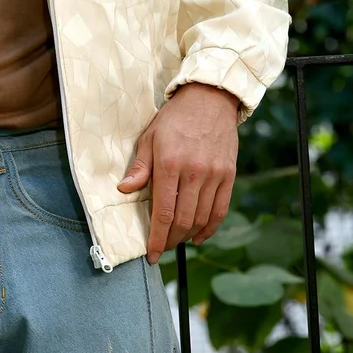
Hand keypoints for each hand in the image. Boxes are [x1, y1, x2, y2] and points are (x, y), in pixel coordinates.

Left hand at [117, 83, 238, 263]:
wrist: (209, 99)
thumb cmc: (174, 119)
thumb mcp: (149, 138)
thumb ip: (139, 168)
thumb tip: (123, 190)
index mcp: (169, 163)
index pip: (163, 211)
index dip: (157, 238)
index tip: (151, 254)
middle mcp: (193, 172)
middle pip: (183, 220)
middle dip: (171, 240)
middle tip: (162, 247)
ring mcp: (214, 175)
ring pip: (202, 219)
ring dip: (188, 235)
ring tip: (176, 240)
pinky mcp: (228, 175)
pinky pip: (220, 210)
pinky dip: (209, 228)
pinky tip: (198, 236)